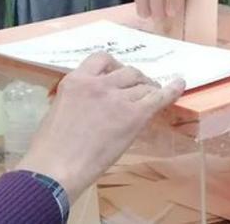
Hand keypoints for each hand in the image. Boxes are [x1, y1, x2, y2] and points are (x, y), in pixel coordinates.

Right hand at [16, 53, 183, 201]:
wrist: (55, 170)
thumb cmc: (49, 149)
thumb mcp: (59, 110)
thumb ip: (79, 98)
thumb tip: (94, 103)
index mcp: (76, 80)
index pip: (102, 59)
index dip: (115, 65)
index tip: (118, 74)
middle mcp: (99, 83)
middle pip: (128, 71)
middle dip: (136, 79)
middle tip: (139, 88)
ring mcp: (118, 98)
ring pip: (143, 85)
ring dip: (149, 89)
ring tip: (152, 96)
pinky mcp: (134, 115)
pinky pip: (158, 98)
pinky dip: (171, 90)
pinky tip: (179, 84)